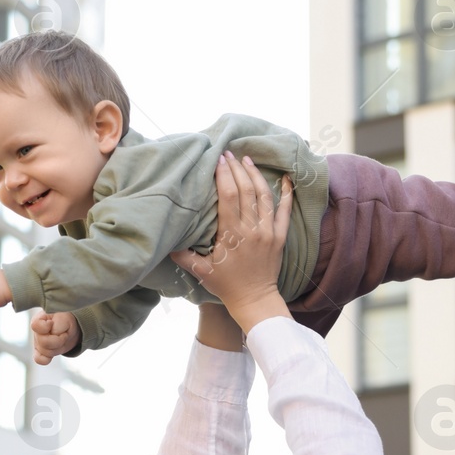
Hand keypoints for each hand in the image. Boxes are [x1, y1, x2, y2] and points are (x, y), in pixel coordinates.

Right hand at [31, 311, 79, 364]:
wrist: (69, 328)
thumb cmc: (65, 321)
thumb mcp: (65, 318)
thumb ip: (57, 324)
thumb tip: (52, 333)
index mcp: (38, 320)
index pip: (35, 325)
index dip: (46, 326)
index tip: (52, 323)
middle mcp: (36, 333)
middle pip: (43, 342)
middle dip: (59, 339)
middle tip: (64, 334)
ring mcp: (38, 344)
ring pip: (46, 352)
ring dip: (59, 347)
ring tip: (62, 340)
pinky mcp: (41, 353)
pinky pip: (41, 360)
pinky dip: (48, 358)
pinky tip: (55, 351)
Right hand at [169, 153, 292, 333]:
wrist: (255, 301)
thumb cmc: (226, 286)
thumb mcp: (201, 272)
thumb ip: (183, 256)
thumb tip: (166, 241)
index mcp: (232, 234)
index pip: (228, 196)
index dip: (223, 175)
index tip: (218, 160)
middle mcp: (252, 229)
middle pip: (245, 190)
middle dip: (236, 169)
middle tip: (228, 154)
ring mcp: (268, 232)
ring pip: (264, 196)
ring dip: (255, 175)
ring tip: (247, 160)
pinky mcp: (280, 236)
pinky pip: (285, 210)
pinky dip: (287, 193)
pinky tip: (285, 178)